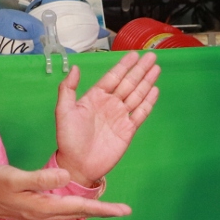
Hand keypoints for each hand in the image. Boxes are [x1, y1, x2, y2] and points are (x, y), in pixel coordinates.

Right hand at [0, 165, 130, 219]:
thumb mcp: (15, 178)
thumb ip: (40, 178)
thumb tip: (64, 176)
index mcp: (45, 206)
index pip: (82, 207)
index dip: (105, 209)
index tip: (125, 210)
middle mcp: (47, 214)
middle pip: (82, 212)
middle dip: (105, 212)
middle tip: (126, 211)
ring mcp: (43, 214)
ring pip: (75, 212)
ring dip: (94, 210)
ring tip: (112, 208)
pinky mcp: (38, 210)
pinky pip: (66, 210)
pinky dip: (80, 207)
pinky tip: (85, 204)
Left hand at [54, 52, 159, 186]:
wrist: (78, 165)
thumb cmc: (68, 139)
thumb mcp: (63, 112)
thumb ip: (67, 89)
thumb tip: (74, 68)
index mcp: (95, 97)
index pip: (113, 77)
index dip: (124, 66)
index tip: (134, 54)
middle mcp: (110, 104)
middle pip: (129, 83)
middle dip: (140, 69)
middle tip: (151, 56)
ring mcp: (121, 116)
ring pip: (137, 95)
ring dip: (147, 82)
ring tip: (156, 69)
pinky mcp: (128, 130)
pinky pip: (141, 113)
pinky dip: (148, 102)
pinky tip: (155, 90)